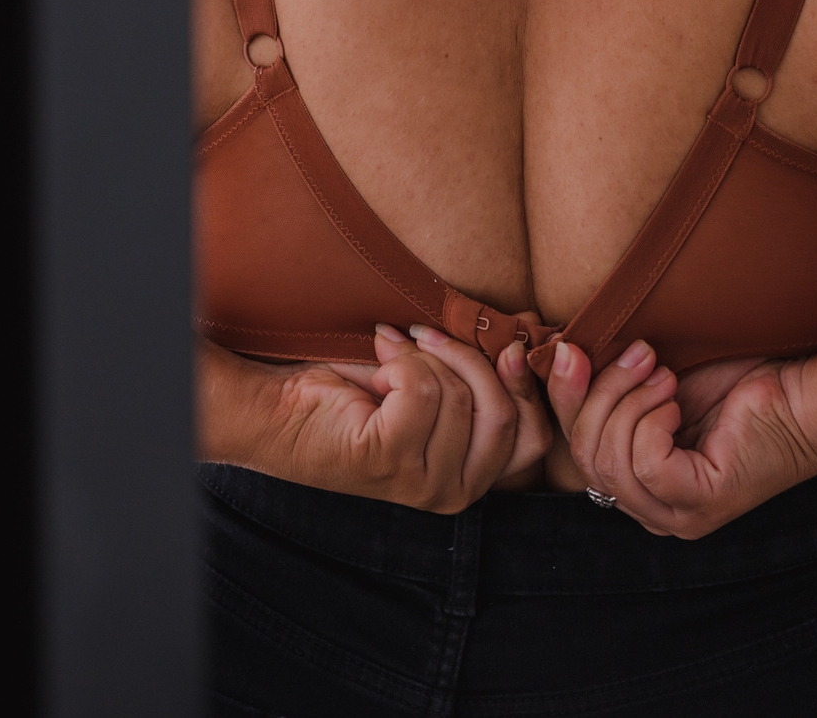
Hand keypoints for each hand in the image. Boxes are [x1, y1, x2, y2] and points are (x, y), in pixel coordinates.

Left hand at [196, 323, 552, 510]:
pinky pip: (422, 391)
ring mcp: (422, 484)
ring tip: (388, 358)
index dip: (527, 384)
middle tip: (425, 335)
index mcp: (474, 478)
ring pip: (460, 396)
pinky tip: (375, 372)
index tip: (508, 341)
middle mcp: (454, 493)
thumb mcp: (437, 380)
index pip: (535, 437)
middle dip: (470, 360)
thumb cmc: (356, 394)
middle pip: (504, 414)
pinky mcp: (389, 460)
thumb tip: (527, 324)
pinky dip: (399, 364)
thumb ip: (483, 369)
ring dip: (423, 359)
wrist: (281, 409)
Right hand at [546, 340, 816, 537]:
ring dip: (628, 404)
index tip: (567, 348)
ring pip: (610, 464)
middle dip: (600, 395)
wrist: (807, 395)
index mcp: (641, 487)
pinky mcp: (702, 505)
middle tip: (639, 353)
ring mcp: (678, 516)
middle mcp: (655, 512)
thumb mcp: (660, 383)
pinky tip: (678, 404)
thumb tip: (558, 356)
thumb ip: (614, 385)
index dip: (562, 400)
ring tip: (665, 375)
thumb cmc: (742, 384)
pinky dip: (652, 424)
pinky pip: (646, 466)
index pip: (575, 453)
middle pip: (585, 459)